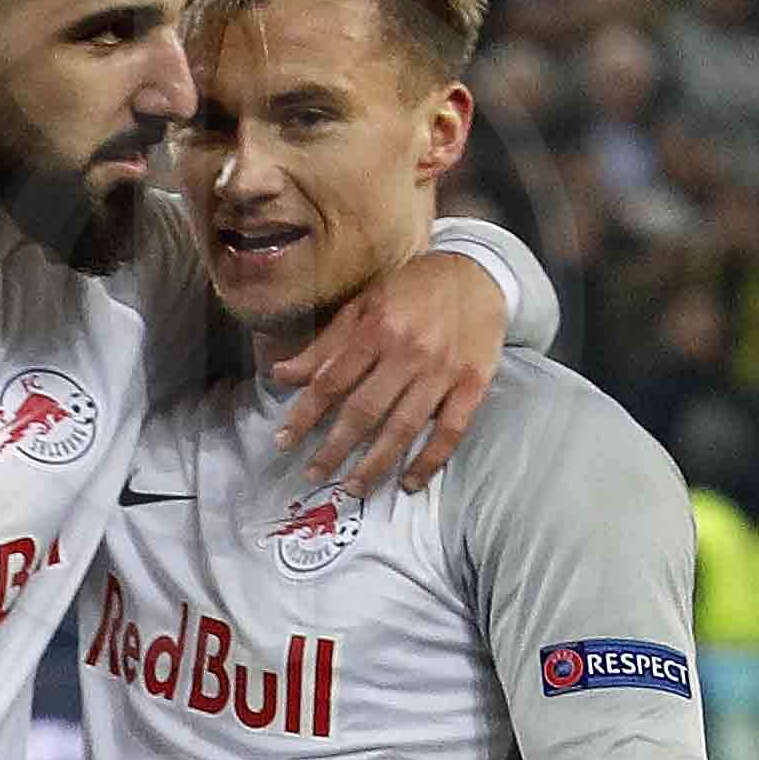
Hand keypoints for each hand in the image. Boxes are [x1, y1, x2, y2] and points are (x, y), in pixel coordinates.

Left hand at [281, 243, 509, 497]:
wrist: (478, 271)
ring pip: (404, 427)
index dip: (304, 416)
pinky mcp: (475, 383)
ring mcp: (444, 371)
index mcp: (377, 330)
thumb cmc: (411, 290)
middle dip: (334, 448)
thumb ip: (324, 346)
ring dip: (376, 464)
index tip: (283, 443)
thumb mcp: (362, 306)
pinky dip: (430, 460)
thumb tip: (280, 376)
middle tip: (313, 475)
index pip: (331, 383)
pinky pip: (451, 430)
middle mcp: (410, 353)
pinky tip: (409, 482)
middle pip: (364, 411)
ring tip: (352, 488)